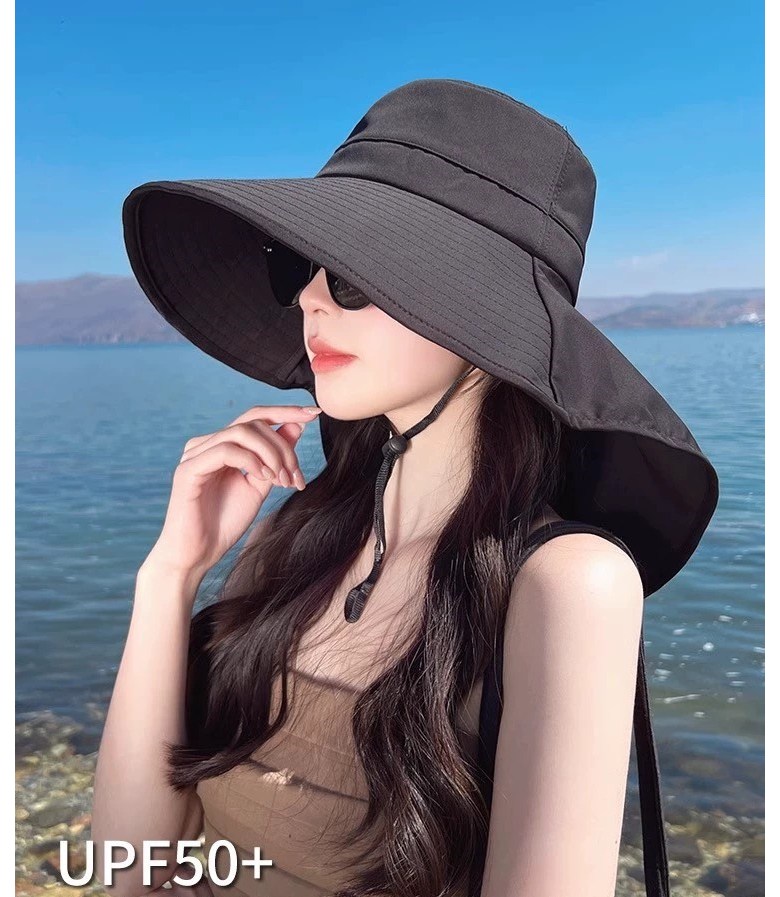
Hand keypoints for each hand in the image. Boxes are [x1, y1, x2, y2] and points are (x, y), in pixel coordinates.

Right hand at [142, 404, 321, 582]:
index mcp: (222, 445)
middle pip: (254, 423)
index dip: (285, 411)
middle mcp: (207, 444)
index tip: (315, 414)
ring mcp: (195, 454)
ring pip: (242, 432)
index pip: (256, 417)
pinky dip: (251, 461)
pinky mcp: (189, 469)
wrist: (199, 554)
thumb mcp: (262, 484)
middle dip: (283, 446)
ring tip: (282, 480)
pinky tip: (264, 478)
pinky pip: (226, 450)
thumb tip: (296, 425)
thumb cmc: (225, 522)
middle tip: (296, 477)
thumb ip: (276, 457)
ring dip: (271, 454)